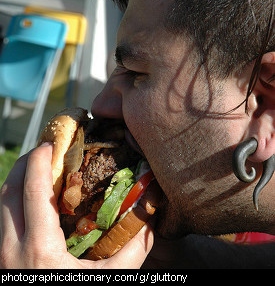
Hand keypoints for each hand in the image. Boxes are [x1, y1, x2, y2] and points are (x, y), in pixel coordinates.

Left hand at [0, 143, 152, 268]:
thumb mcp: (110, 280)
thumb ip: (133, 253)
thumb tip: (151, 224)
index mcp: (39, 251)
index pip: (32, 191)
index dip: (38, 162)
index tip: (50, 143)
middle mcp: (10, 250)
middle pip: (7, 190)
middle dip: (24, 163)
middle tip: (45, 150)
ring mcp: (0, 255)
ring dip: (16, 180)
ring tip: (37, 168)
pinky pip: (0, 219)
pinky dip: (12, 200)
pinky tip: (30, 199)